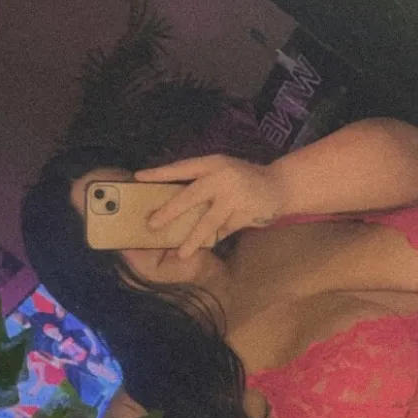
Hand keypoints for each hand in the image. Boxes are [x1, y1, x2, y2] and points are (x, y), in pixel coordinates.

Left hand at [134, 155, 285, 259]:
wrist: (279, 186)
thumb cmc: (244, 178)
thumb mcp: (223, 169)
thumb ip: (202, 180)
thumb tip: (170, 197)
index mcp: (213, 163)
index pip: (182, 168)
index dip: (160, 173)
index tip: (138, 178)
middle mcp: (223, 178)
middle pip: (191, 196)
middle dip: (170, 212)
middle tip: (152, 225)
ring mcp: (234, 198)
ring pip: (208, 222)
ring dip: (193, 239)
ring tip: (180, 254)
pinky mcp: (244, 215)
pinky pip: (223, 231)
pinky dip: (213, 240)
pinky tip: (203, 248)